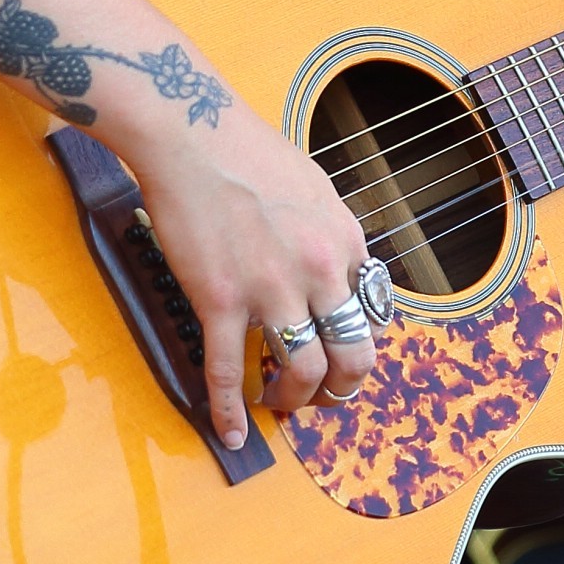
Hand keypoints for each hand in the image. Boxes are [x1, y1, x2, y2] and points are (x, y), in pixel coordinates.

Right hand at [126, 98, 375, 446]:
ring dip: (291, 399)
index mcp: (344, 239)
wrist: (193, 132)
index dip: (355, 342)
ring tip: (276, 400)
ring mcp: (271, 287)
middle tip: (320, 396)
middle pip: (350, 357)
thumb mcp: (315, 187)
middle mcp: (318, 268)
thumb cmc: (248, 150)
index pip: (370, 314)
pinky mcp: (221, 299)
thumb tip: (338, 274)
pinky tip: (230, 431)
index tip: (337, 353)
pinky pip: (228, 372)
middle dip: (339, 390)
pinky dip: (230, 411)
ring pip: (300, 372)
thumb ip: (331, 235)